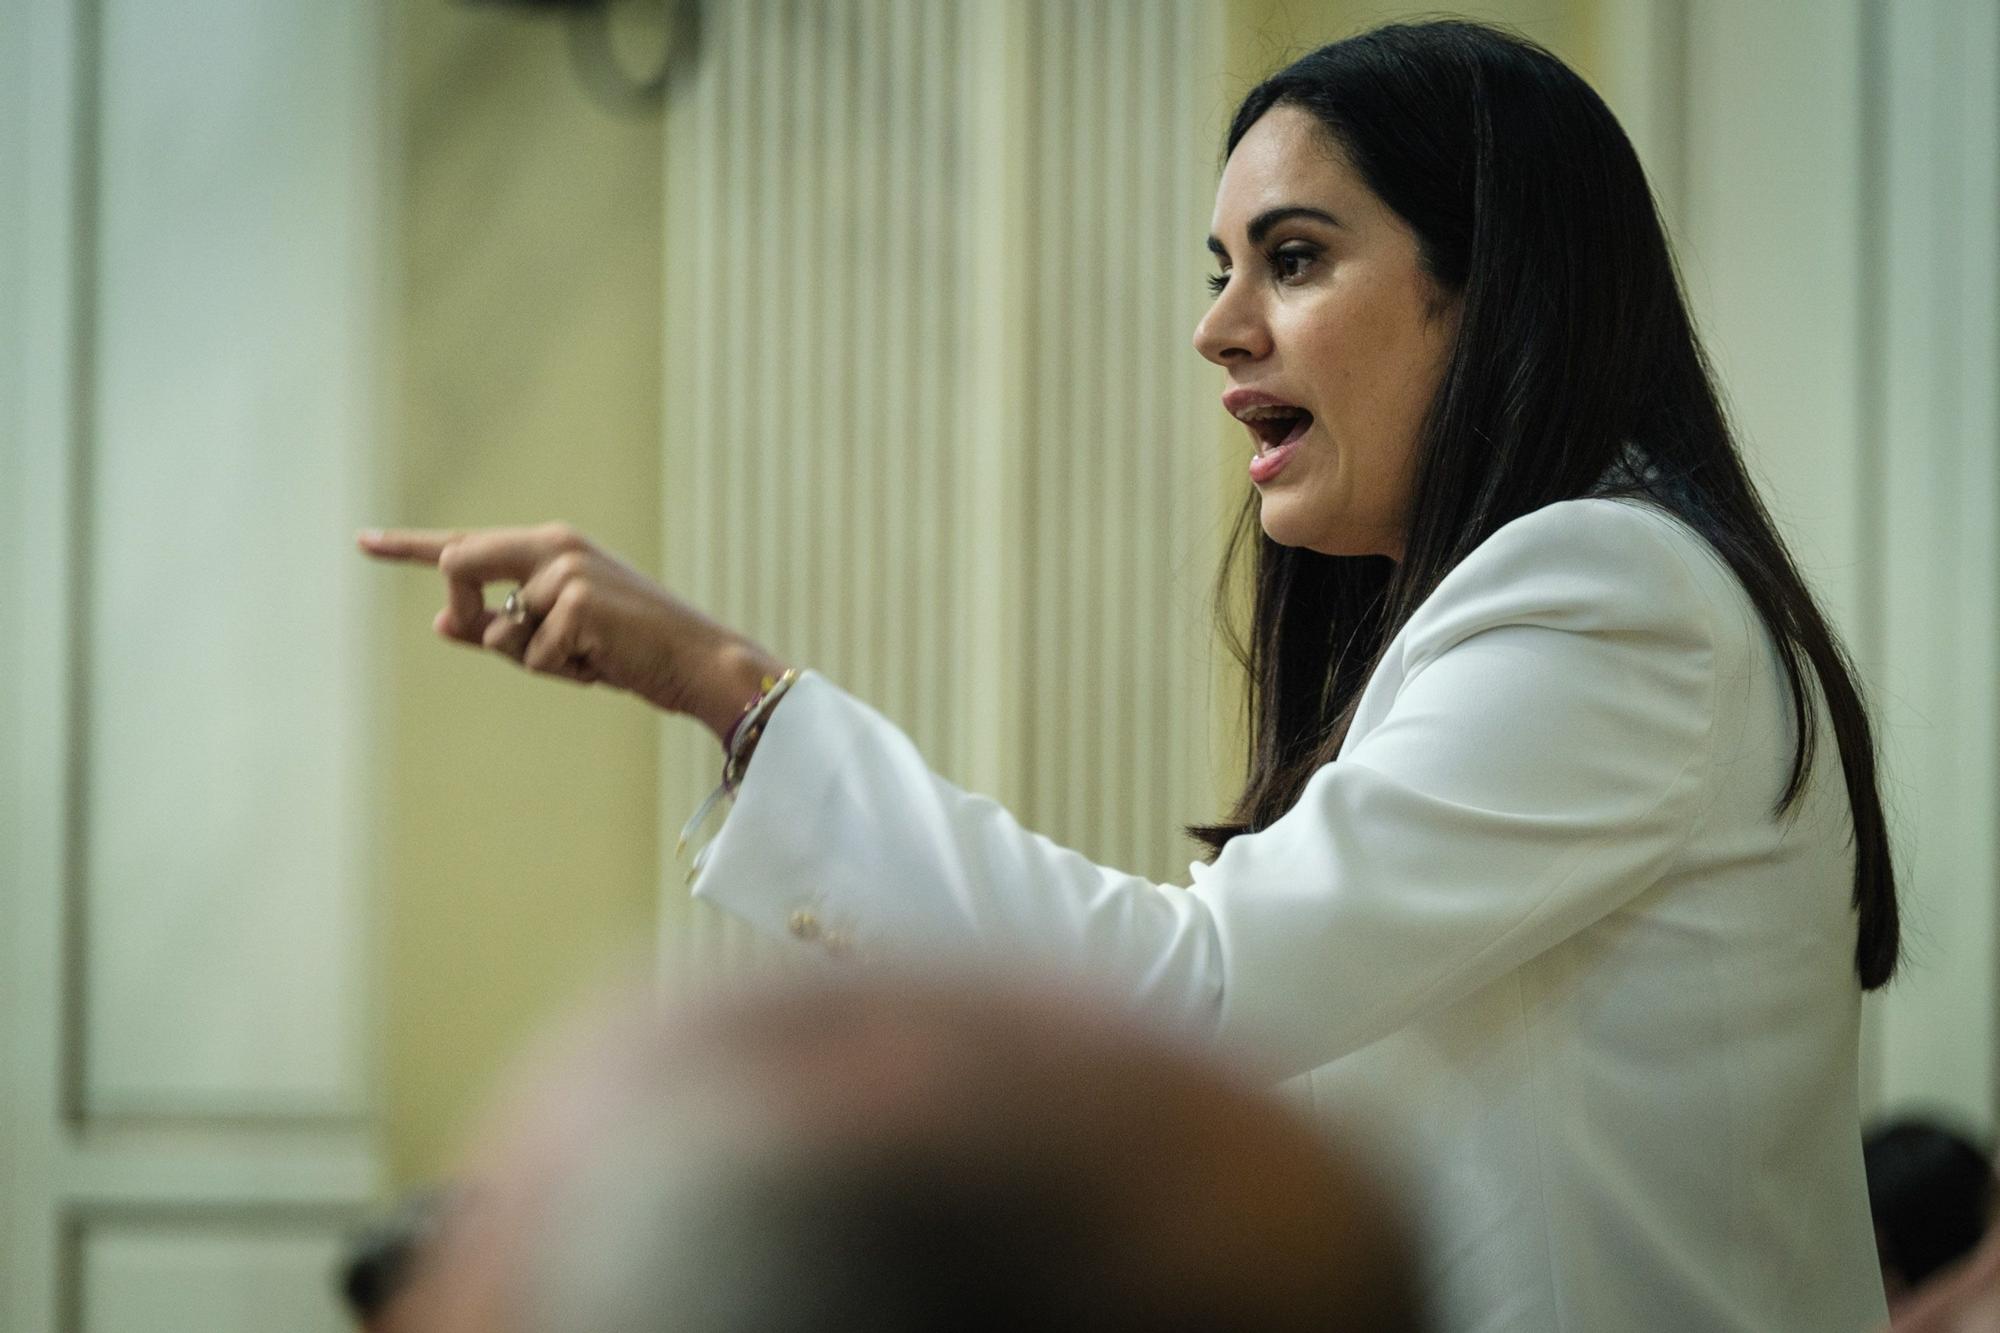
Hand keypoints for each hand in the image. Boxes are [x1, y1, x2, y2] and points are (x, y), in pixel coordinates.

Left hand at [357, 523, 786, 741]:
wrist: (696, 662)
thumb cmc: (629, 652)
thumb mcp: (555, 640)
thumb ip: (497, 627)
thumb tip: (440, 623)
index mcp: (549, 545)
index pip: (464, 546)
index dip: (407, 546)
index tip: (361, 541)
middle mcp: (554, 546)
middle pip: (459, 569)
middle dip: (477, 618)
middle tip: (542, 650)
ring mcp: (565, 571)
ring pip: (498, 631)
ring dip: (535, 660)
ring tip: (591, 657)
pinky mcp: (577, 602)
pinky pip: (532, 657)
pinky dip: (563, 673)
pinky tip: (604, 663)